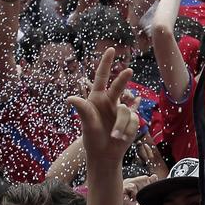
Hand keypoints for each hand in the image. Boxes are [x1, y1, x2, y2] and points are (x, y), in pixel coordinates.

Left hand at [68, 48, 136, 167]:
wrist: (106, 154)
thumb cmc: (92, 139)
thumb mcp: (86, 124)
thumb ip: (82, 109)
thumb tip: (70, 97)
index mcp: (97, 99)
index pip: (101, 77)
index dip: (105, 63)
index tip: (110, 49)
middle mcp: (111, 101)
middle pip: (119, 86)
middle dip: (123, 79)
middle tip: (128, 70)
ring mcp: (122, 110)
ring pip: (126, 111)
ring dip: (120, 126)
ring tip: (115, 137)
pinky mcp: (133, 119)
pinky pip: (133, 120)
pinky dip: (128, 129)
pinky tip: (124, 133)